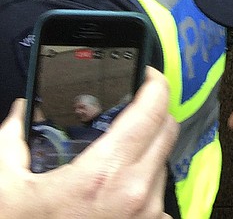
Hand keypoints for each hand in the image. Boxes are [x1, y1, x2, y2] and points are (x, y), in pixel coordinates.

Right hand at [0, 67, 177, 217]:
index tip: (148, 76)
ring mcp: (148, 213)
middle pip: (166, 130)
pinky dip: (144, 181)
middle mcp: (136, 192)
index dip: (154, 85)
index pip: (152, 111)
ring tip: (113, 155)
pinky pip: (160, 192)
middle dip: (151, 114)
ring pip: (164, 160)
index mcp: (104, 173)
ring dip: (147, 149)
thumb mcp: (4, 185)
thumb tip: (22, 111)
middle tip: (128, 110)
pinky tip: (116, 186)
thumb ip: (14, 138)